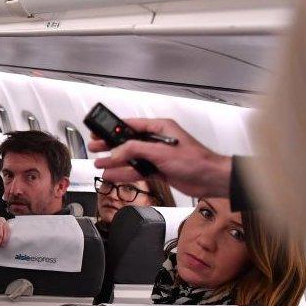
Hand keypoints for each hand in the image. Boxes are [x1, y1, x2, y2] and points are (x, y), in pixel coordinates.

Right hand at [88, 118, 232, 198]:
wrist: (210, 179)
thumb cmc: (196, 160)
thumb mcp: (161, 152)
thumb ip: (136, 150)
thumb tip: (117, 152)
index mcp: (160, 128)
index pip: (131, 125)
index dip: (113, 129)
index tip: (99, 132)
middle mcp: (157, 140)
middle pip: (128, 142)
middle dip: (110, 147)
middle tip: (95, 148)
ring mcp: (158, 155)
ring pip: (131, 158)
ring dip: (116, 162)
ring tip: (100, 165)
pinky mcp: (159, 169)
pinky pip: (137, 170)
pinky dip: (125, 173)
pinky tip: (114, 175)